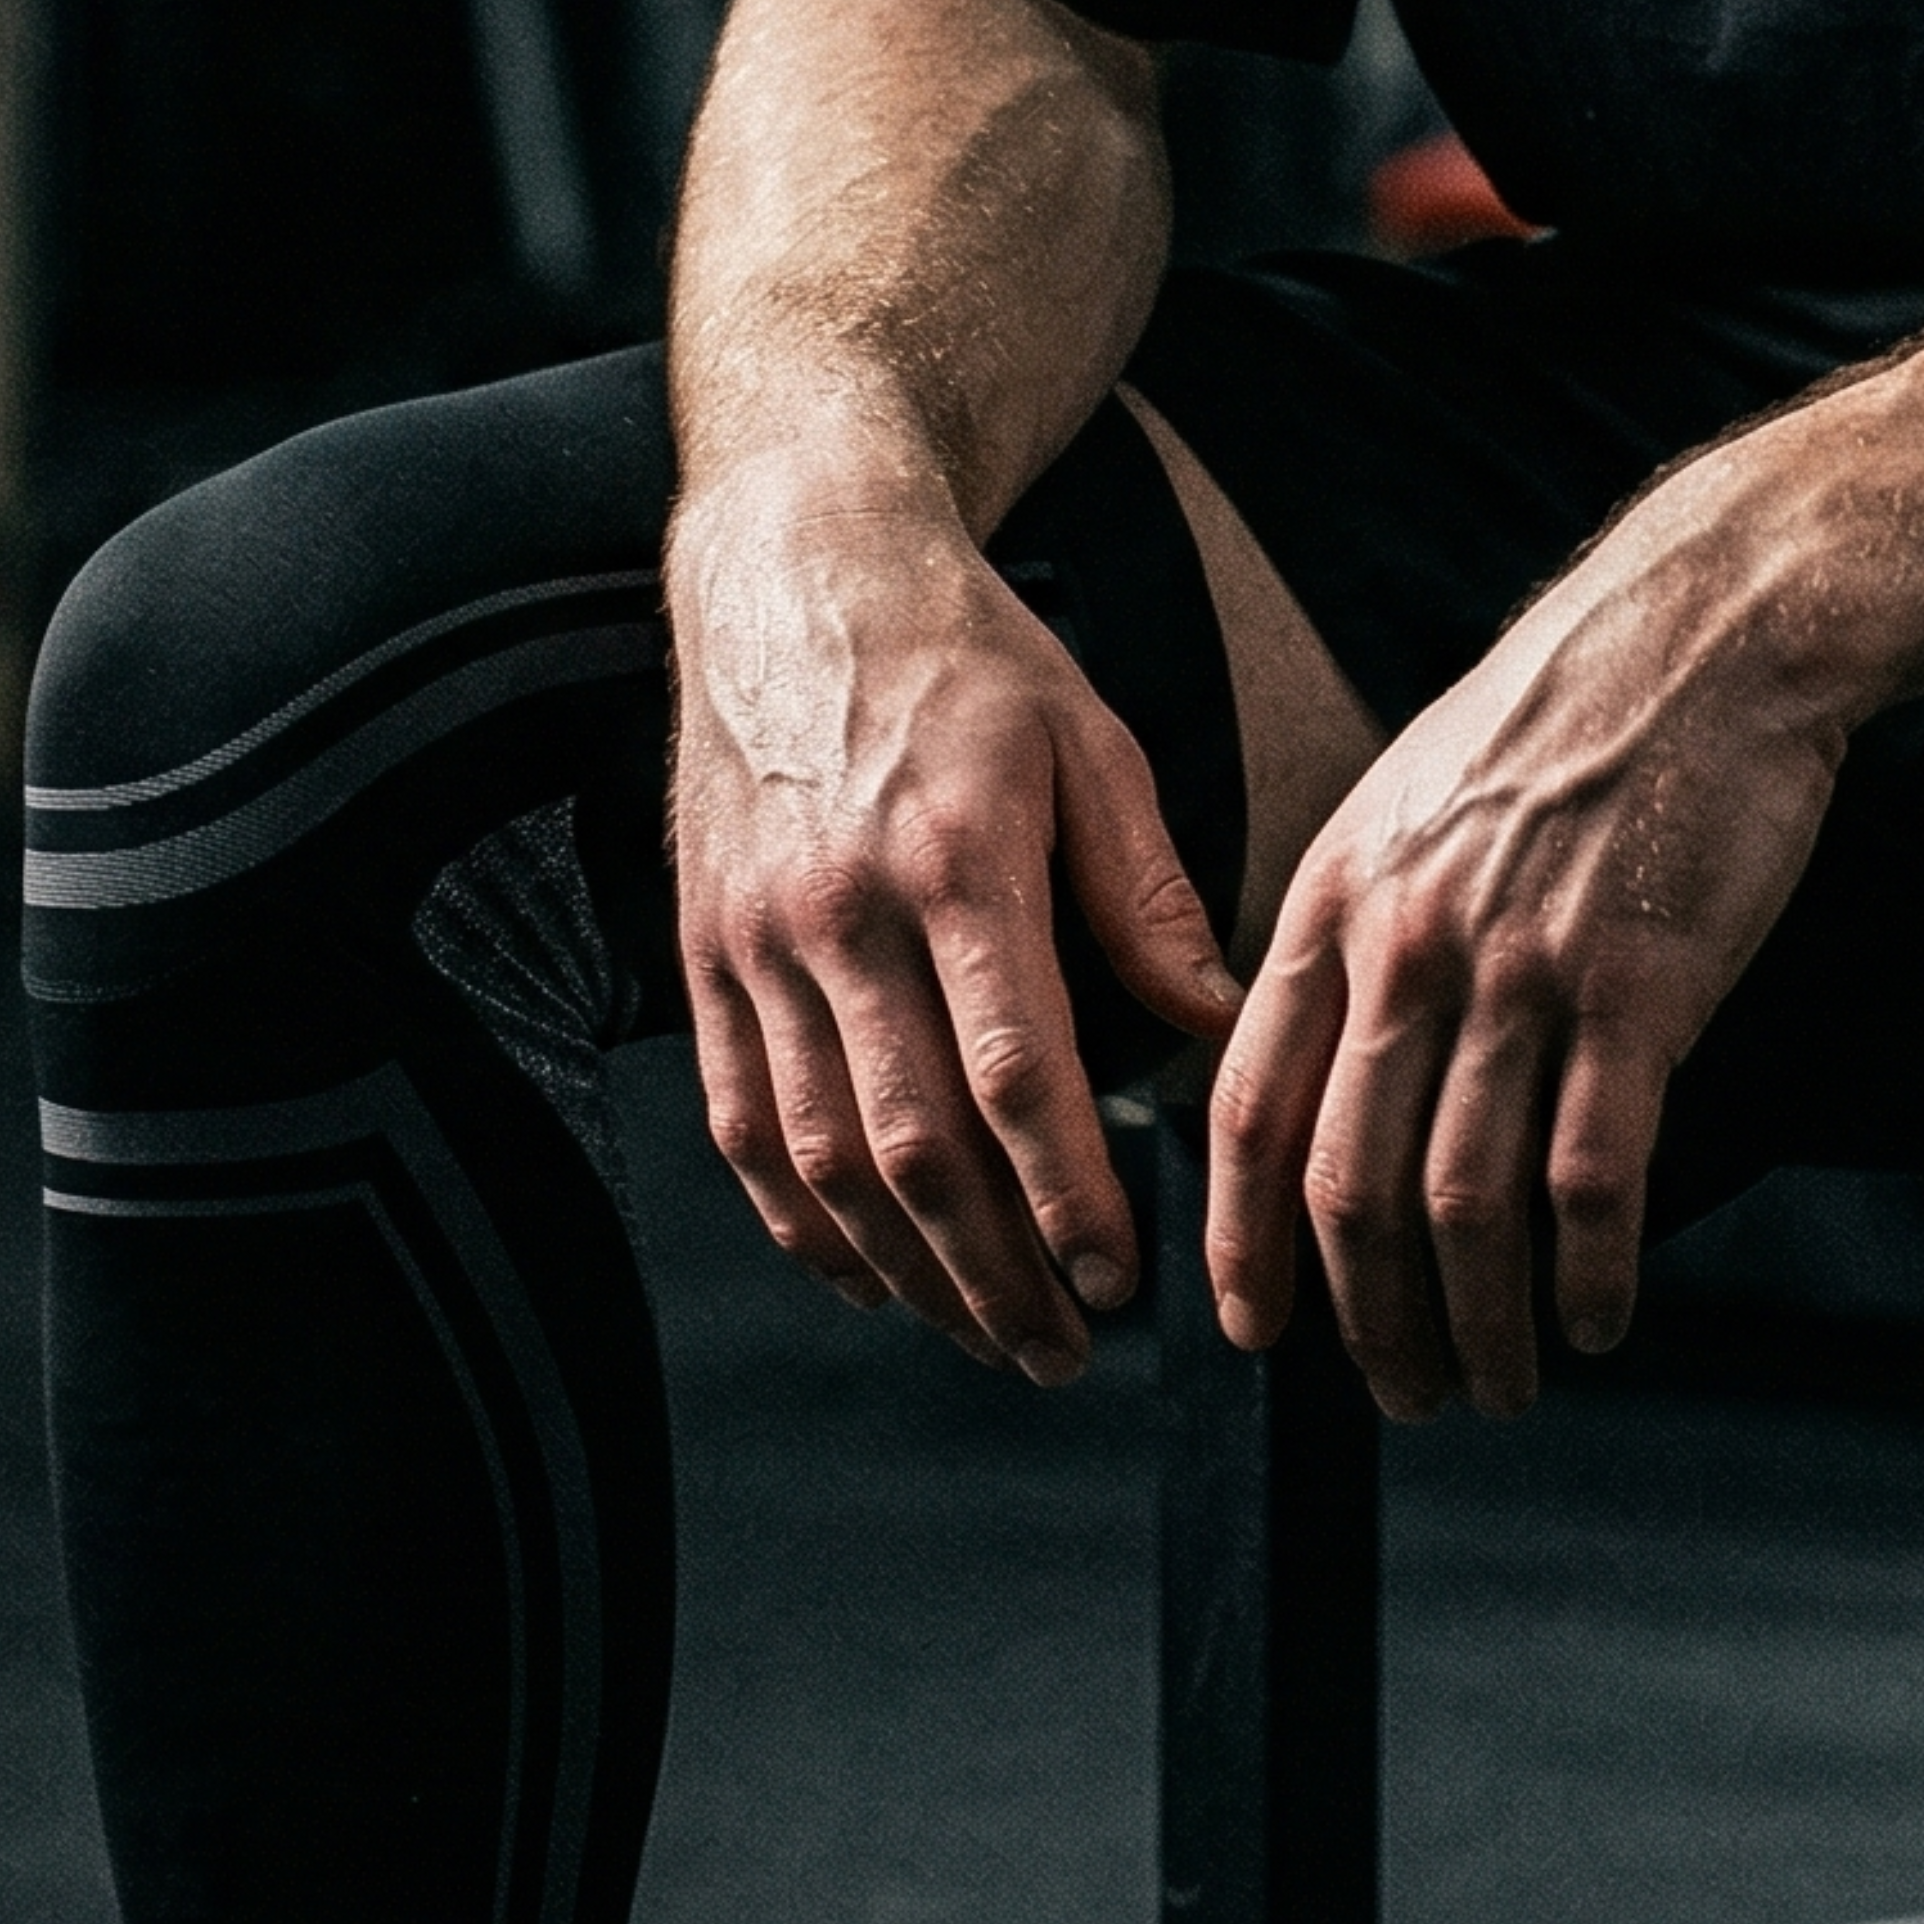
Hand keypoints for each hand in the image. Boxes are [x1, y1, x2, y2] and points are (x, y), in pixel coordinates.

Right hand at [670, 462, 1241, 1380]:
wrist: (797, 575)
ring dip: (905, 1272)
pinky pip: (739, 1124)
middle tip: (1065, 1348)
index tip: (1124, 1278)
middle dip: (995, 1273)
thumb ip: (1148, 899)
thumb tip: (1221, 1030)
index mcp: (957, 864)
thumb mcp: (1093, 745)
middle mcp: (842, 917)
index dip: (1068, 1197)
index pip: (1017, 1076)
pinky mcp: (702, 955)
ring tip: (987, 1334)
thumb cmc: (969, 659)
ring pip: (820, 1159)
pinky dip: (799, 1222)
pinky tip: (867, 1275)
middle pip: (914, 1149)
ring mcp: (756, 944)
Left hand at [1203, 476, 1853, 1417]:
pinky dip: (1586, 1274)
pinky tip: (1596, 1318)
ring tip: (1496, 1384)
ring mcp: (1524, 973)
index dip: (1243, 1242)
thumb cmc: (1568, 718)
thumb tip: (1325, 1060)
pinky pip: (1592, 1177)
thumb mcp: (1411, 800)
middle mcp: (1412, 948)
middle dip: (1364, 1321)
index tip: (1253, 1328)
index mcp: (1340, 902)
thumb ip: (1360, 928)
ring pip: (1464, 1204)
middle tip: (1399, 1392)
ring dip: (1475, 1323)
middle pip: (1348, 1186)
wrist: (1710, 633)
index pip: (1248, 1109)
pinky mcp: (1640, 994)